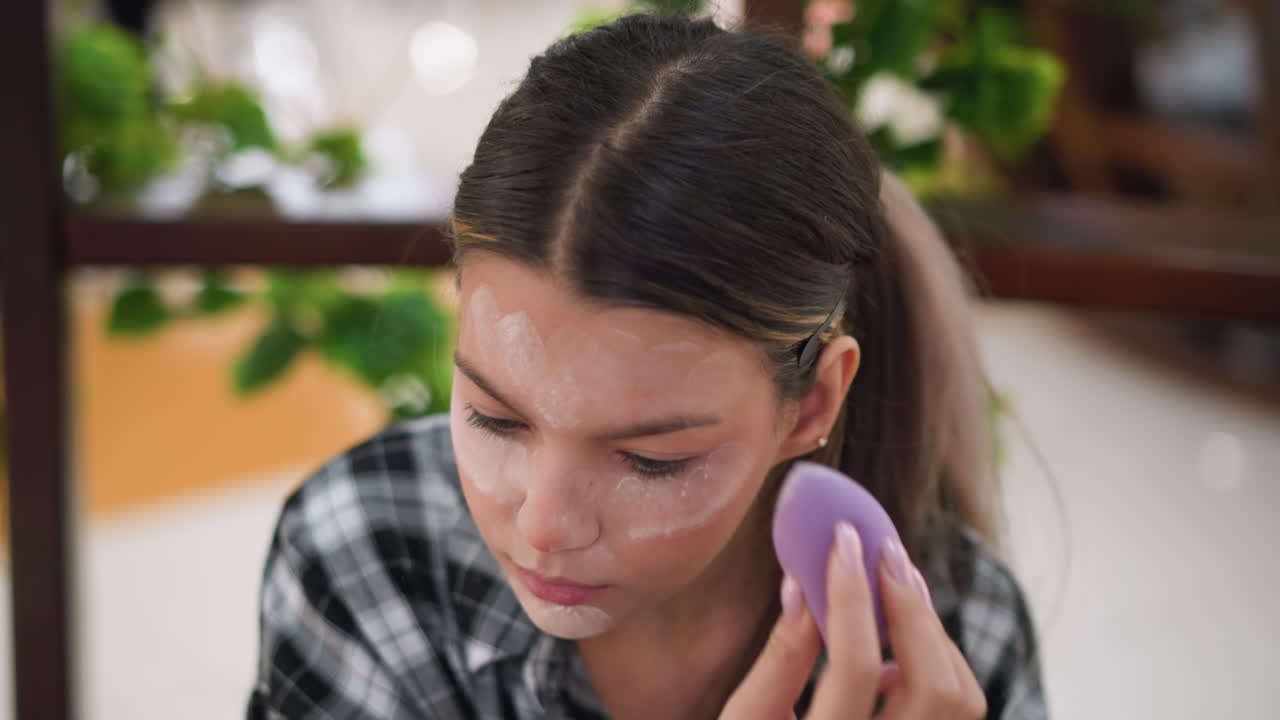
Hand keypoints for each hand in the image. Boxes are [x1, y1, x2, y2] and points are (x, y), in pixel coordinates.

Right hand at [721, 523, 985, 718]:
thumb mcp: (747, 719)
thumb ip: (780, 658)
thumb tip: (803, 584)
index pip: (856, 668)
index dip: (851, 597)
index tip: (841, 540)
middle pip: (933, 684)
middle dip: (911, 609)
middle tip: (883, 552)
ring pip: (961, 699)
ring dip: (932, 633)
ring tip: (892, 588)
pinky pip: (957, 712)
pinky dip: (937, 664)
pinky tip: (897, 647)